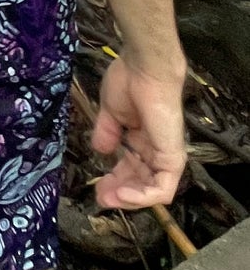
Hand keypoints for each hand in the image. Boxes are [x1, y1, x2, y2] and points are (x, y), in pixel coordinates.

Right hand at [91, 58, 186, 209]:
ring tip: (109, 199)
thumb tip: (100, 150)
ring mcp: (165, 155)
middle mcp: (155, 150)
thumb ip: (107, 133)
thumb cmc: (127, 82)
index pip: (130, 169)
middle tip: (100, 198)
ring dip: (130, 199)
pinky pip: (162, 189)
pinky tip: (122, 193)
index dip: (114, 180)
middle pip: (140, 182)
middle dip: (120, 193)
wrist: (143, 70)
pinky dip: (142, 197)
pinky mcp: (172, 158)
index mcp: (141, 139)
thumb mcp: (111, 112)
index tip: (96, 187)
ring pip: (152, 191)